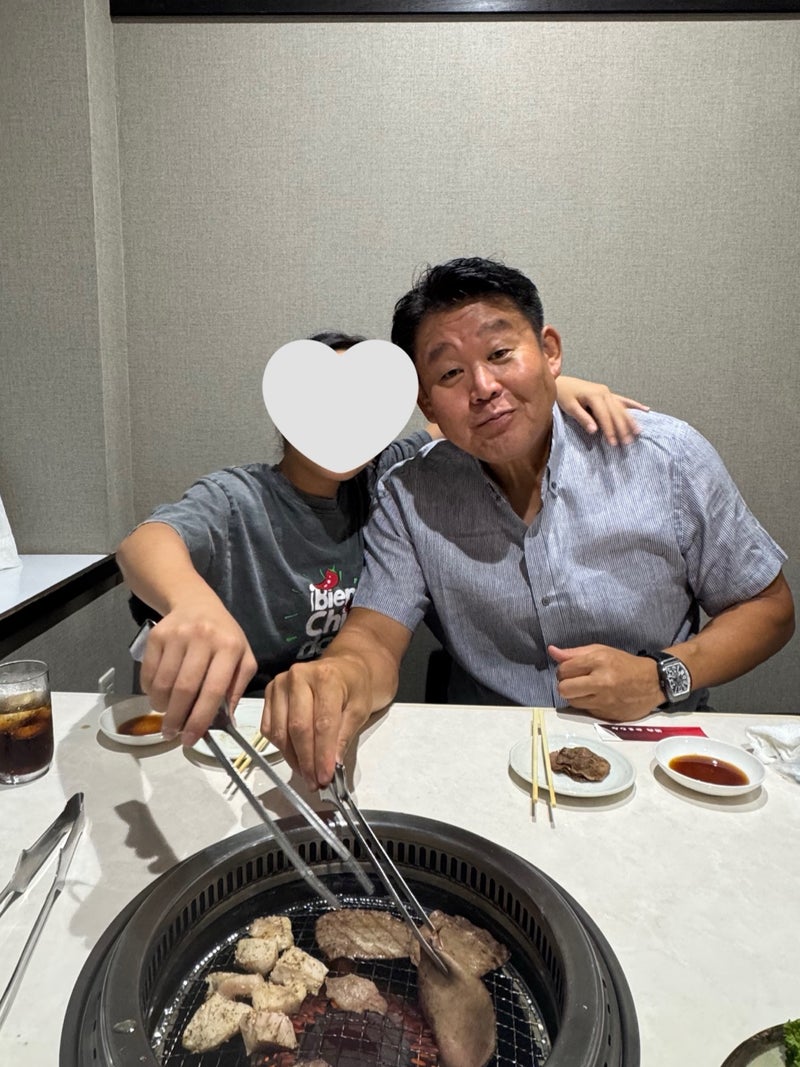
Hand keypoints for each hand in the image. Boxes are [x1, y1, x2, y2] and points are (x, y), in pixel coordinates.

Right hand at [140, 595, 256, 744]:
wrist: (196, 603)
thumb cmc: (223, 636)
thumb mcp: (242, 657)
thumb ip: (237, 689)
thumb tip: (227, 723)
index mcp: (229, 647)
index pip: (214, 690)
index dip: (200, 719)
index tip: (191, 740)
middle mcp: (203, 638)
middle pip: (185, 689)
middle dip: (176, 718)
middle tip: (172, 735)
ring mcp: (177, 635)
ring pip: (163, 683)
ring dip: (162, 707)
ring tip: (167, 715)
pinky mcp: (156, 635)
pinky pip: (148, 673)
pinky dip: (151, 692)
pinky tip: (159, 695)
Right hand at [262, 657, 371, 789]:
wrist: (342, 668)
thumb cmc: (353, 688)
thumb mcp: (359, 710)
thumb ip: (344, 737)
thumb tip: (332, 766)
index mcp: (326, 677)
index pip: (322, 723)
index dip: (323, 754)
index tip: (326, 777)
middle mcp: (298, 677)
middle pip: (298, 728)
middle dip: (307, 760)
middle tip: (315, 782)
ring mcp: (280, 684)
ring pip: (280, 731)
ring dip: (293, 758)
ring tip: (307, 775)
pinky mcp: (269, 693)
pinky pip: (268, 728)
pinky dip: (281, 747)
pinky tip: (295, 757)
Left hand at [548, 643, 661, 720]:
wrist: (653, 682)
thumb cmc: (624, 664)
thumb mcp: (601, 651)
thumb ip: (574, 653)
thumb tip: (552, 651)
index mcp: (598, 661)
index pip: (564, 669)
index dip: (563, 670)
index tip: (571, 669)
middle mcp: (601, 682)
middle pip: (564, 689)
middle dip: (565, 684)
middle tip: (575, 681)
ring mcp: (604, 701)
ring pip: (572, 702)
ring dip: (575, 696)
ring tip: (586, 689)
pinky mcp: (608, 715)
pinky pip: (585, 711)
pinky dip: (587, 704)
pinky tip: (597, 697)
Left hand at [555, 376, 648, 445]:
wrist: (561, 382)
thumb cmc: (563, 395)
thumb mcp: (570, 407)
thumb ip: (582, 418)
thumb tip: (595, 431)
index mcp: (594, 395)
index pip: (605, 416)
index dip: (609, 430)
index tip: (613, 443)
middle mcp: (604, 393)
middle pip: (616, 413)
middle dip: (622, 428)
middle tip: (628, 442)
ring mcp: (607, 392)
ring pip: (622, 408)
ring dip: (630, 420)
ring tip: (639, 432)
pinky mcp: (607, 393)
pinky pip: (623, 400)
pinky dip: (634, 405)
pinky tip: (645, 409)